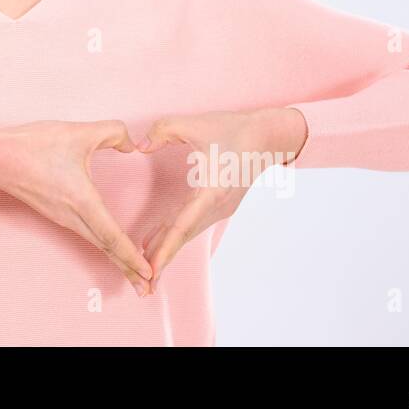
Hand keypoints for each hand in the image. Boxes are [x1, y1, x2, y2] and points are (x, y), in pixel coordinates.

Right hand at [0, 120, 154, 295]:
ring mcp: (63, 217)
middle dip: (128, 268)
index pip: (113, 236)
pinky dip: (104, 244)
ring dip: (116, 258)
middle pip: (106, 248)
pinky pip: (86, 233)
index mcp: (82, 202)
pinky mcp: (56, 211)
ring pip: (96, 242)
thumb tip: (130, 144)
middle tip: (148, 285)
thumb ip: (112, 132)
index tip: (148, 272)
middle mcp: (73, 216)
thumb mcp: (79, 132)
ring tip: (133, 270)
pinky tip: (109, 242)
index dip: (132, 256)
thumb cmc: (33, 147)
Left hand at [136, 107, 305, 291]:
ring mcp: (220, 208)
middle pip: (183, 237)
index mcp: (211, 191)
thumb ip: (163, 131)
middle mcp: (216, 206)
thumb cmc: (233, 129)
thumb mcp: (194, 123)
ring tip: (145, 268)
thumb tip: (141, 145)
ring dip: (167, 249)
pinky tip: (159, 242)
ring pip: (188, 233)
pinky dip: (175, 236)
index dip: (163, 248)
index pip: (181, 226)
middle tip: (143, 285)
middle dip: (162, 260)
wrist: (267, 136)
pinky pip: (193, 224)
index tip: (150, 268)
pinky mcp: (220, 204)